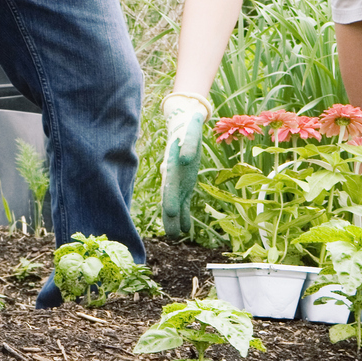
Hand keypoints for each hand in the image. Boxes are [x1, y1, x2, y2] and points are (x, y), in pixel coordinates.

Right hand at [157, 92, 208, 239]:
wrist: (183, 124)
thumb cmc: (188, 125)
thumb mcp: (192, 129)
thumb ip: (189, 141)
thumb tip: (186, 157)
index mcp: (172, 162)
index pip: (170, 182)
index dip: (171, 196)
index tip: (172, 210)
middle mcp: (172, 174)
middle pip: (169, 196)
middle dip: (170, 213)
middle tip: (172, 232)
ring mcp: (177, 180)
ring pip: (175, 203)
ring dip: (174, 219)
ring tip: (175, 236)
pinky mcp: (186, 184)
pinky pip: (185, 202)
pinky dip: (185, 215)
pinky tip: (185, 230)